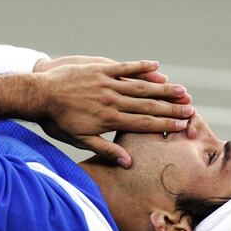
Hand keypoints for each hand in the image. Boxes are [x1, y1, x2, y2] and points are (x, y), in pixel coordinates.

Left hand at [37, 61, 193, 167]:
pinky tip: (157, 67)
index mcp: (109, 120)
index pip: (143, 123)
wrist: (39, 95)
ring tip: (182, 91)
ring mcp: (106, 83)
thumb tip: (128, 162)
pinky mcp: (99, 69)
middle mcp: (111, 101)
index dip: (165, 125)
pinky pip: (124, 67)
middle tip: (191, 110)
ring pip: (140, 87)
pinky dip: (141, 67)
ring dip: (162, 89)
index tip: (183, 126)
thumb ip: (105, 149)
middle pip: (147, 106)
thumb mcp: (79, 140)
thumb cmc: (58, 121)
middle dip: (171, 109)